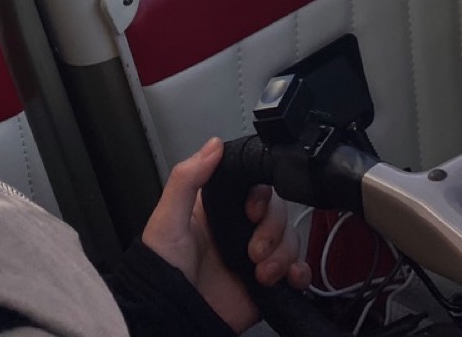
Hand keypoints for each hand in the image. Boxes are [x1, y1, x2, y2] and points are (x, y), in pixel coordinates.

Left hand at [141, 136, 311, 332]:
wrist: (173, 317)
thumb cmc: (162, 270)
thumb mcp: (168, 218)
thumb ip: (187, 178)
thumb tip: (214, 145)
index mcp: (220, 210)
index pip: (256, 189)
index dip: (261, 197)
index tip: (251, 211)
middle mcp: (241, 231)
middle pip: (279, 213)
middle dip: (273, 230)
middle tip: (253, 251)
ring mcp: (256, 258)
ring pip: (290, 240)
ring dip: (283, 254)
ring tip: (262, 273)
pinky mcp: (268, 284)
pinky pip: (297, 270)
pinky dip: (300, 271)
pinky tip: (289, 277)